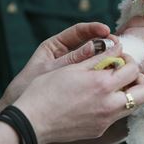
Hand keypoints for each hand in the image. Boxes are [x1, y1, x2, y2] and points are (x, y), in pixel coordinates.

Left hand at [0, 23, 116, 113]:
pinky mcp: (80, 82)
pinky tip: (113, 73)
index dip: (93, 29)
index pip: (78, 32)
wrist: (24, 115)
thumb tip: (95, 46)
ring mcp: (75, 68)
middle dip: (104, 42)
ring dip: (107, 57)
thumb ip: (72, 58)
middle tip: (117, 44)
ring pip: (95, 58)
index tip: (106, 30)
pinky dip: (103, 71)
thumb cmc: (28, 88)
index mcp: (56, 46)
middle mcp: (67, 54)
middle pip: (90, 43)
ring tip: (119, 58)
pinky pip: (94, 73)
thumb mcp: (50, 69)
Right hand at [13, 44, 143, 143]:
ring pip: (135, 106)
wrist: (32, 121)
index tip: (122, 58)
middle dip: (141, 79)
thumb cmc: (47, 90)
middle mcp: (110, 105)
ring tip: (115, 85)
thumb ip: (99, 58)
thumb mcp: (73, 68)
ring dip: (131, 92)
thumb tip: (117, 47)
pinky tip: (101, 98)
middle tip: (127, 73)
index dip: (131, 60)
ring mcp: (106, 120)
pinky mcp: (100, 129)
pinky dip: (116, 104)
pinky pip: (118, 115)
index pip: (134, 69)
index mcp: (103, 85)